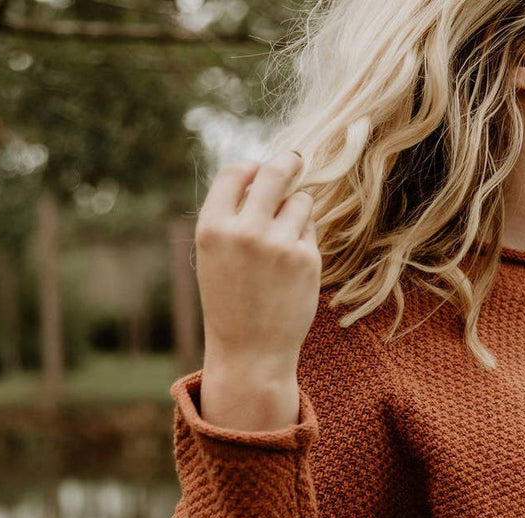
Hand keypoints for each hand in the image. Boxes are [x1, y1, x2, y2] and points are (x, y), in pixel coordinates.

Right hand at [195, 150, 320, 376]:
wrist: (251, 351)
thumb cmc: (231, 301)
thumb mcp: (216, 255)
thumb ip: (232, 215)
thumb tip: (263, 173)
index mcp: (213, 227)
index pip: (236, 172)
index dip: (251, 167)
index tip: (261, 169)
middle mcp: (246, 231)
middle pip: (274, 173)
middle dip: (287, 163)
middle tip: (295, 160)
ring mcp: (279, 245)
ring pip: (300, 201)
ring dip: (297, 208)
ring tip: (284, 236)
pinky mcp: (307, 260)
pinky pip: (311, 230)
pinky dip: (305, 238)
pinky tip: (292, 264)